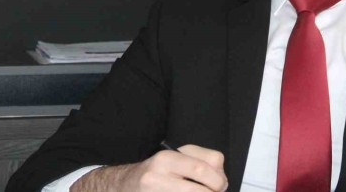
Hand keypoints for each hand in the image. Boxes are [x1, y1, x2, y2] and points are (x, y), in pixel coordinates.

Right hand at [70, 144, 227, 191]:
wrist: (124, 185)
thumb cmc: (155, 173)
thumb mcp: (175, 160)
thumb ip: (199, 164)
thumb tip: (221, 180)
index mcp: (169, 157)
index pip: (208, 164)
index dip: (220, 177)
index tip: (221, 183)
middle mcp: (160, 170)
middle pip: (203, 183)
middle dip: (215, 190)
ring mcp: (154, 188)